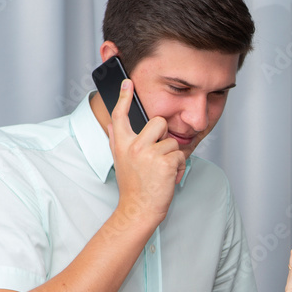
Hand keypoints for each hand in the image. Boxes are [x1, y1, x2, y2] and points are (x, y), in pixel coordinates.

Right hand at [108, 79, 185, 227]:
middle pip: (159, 122)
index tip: (128, 82)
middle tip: (159, 153)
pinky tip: (168, 176)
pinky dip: (179, 166)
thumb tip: (111, 123)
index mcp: (122, 143)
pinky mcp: (164, 162)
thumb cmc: (133, 186)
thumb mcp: (120, 160)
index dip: (124, 97)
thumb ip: (117, 140)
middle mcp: (133, 146)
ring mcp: (148, 153)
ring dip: (173, 156)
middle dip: (165, 135)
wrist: (139, 208)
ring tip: (162, 170)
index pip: (120, 115)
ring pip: (172, 142)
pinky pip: (180, 155)